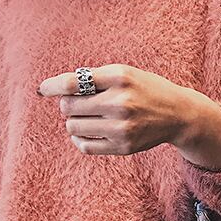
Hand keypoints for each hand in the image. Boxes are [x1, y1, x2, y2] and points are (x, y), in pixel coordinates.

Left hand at [38, 64, 220, 170]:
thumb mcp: (124, 73)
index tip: (42, 90)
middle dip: (67, 105)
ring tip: (86, 117)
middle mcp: (121, 103)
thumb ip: (94, 78)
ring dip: (73, 122)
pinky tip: (87, 132)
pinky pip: (85, 146)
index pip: (73, 83)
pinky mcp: (123, 147)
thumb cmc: (145, 89)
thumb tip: (57, 89)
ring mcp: (122, 128)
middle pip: (69, 107)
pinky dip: (80, 139)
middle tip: (77, 104)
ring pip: (74, 127)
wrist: (178, 114)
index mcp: (119, 78)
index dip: (52, 86)